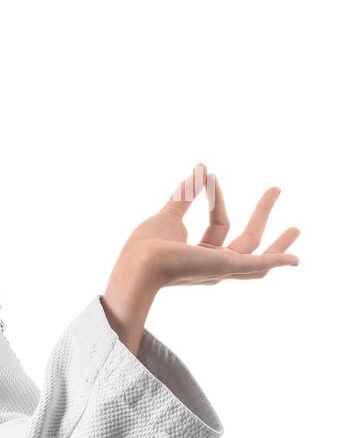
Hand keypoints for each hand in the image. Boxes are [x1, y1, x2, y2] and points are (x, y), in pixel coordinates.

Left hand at [116, 164, 300, 289]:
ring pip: (257, 255)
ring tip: (296, 228)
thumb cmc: (145, 247)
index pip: (220, 224)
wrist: (140, 262)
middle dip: (262, 215)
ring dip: (278, 242)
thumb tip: (200, 170)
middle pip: (247, 241)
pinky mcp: (227, 266)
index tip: (210, 176)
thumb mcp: (169, 215)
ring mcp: (222, 268)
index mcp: (200, 256)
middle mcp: (213, 265)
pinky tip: (295, 259)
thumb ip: (186, 196)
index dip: (217, 199)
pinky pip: (258, 267)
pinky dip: (278, 261)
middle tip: (276, 188)